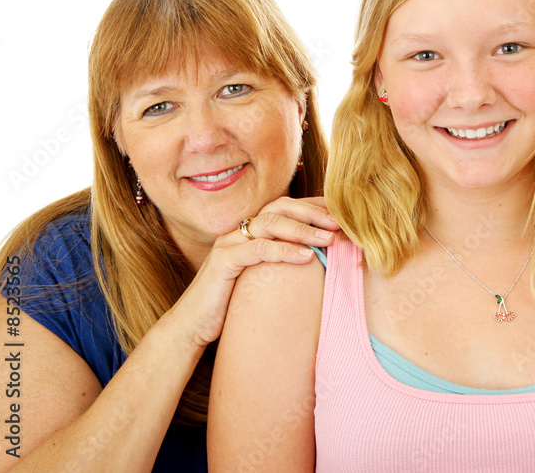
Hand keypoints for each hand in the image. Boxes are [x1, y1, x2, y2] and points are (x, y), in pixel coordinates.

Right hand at [165, 196, 339, 349]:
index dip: (314, 207)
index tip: (341, 213)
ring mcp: (230, 243)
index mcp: (251, 231)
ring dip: (304, 229)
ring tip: (329, 239)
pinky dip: (284, 250)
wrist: (193, 326)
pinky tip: (306, 256)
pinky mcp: (223, 261)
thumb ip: (283, 263)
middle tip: (340, 223)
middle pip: (281, 207)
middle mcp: (240, 231)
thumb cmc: (231, 304)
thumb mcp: (263, 279)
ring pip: (271, 223)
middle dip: (314, 213)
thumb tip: (321, 260)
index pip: (286, 207)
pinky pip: (258, 248)